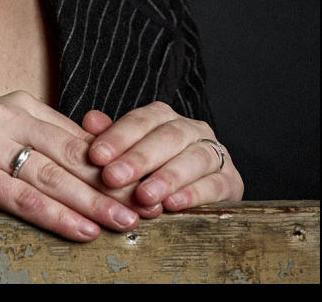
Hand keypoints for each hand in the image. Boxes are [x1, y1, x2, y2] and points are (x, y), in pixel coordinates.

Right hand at [0, 91, 161, 242]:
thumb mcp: (11, 134)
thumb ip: (51, 141)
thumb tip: (106, 156)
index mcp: (22, 105)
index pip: (77, 138)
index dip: (114, 164)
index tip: (144, 186)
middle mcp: (6, 117)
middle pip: (69, 156)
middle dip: (110, 185)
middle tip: (144, 208)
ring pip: (50, 177)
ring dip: (90, 203)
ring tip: (121, 222)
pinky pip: (21, 198)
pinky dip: (55, 215)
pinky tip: (80, 229)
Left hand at [83, 102, 243, 211]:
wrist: (197, 193)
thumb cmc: (152, 170)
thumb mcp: (127, 153)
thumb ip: (110, 137)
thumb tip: (90, 120)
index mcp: (164, 117)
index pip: (141, 120)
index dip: (118, 137)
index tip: (96, 156)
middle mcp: (191, 129)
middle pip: (167, 136)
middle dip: (138, 158)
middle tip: (113, 177)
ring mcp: (214, 154)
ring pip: (193, 158)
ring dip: (167, 177)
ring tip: (144, 195)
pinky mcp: (231, 182)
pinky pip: (215, 184)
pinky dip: (194, 194)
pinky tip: (173, 204)